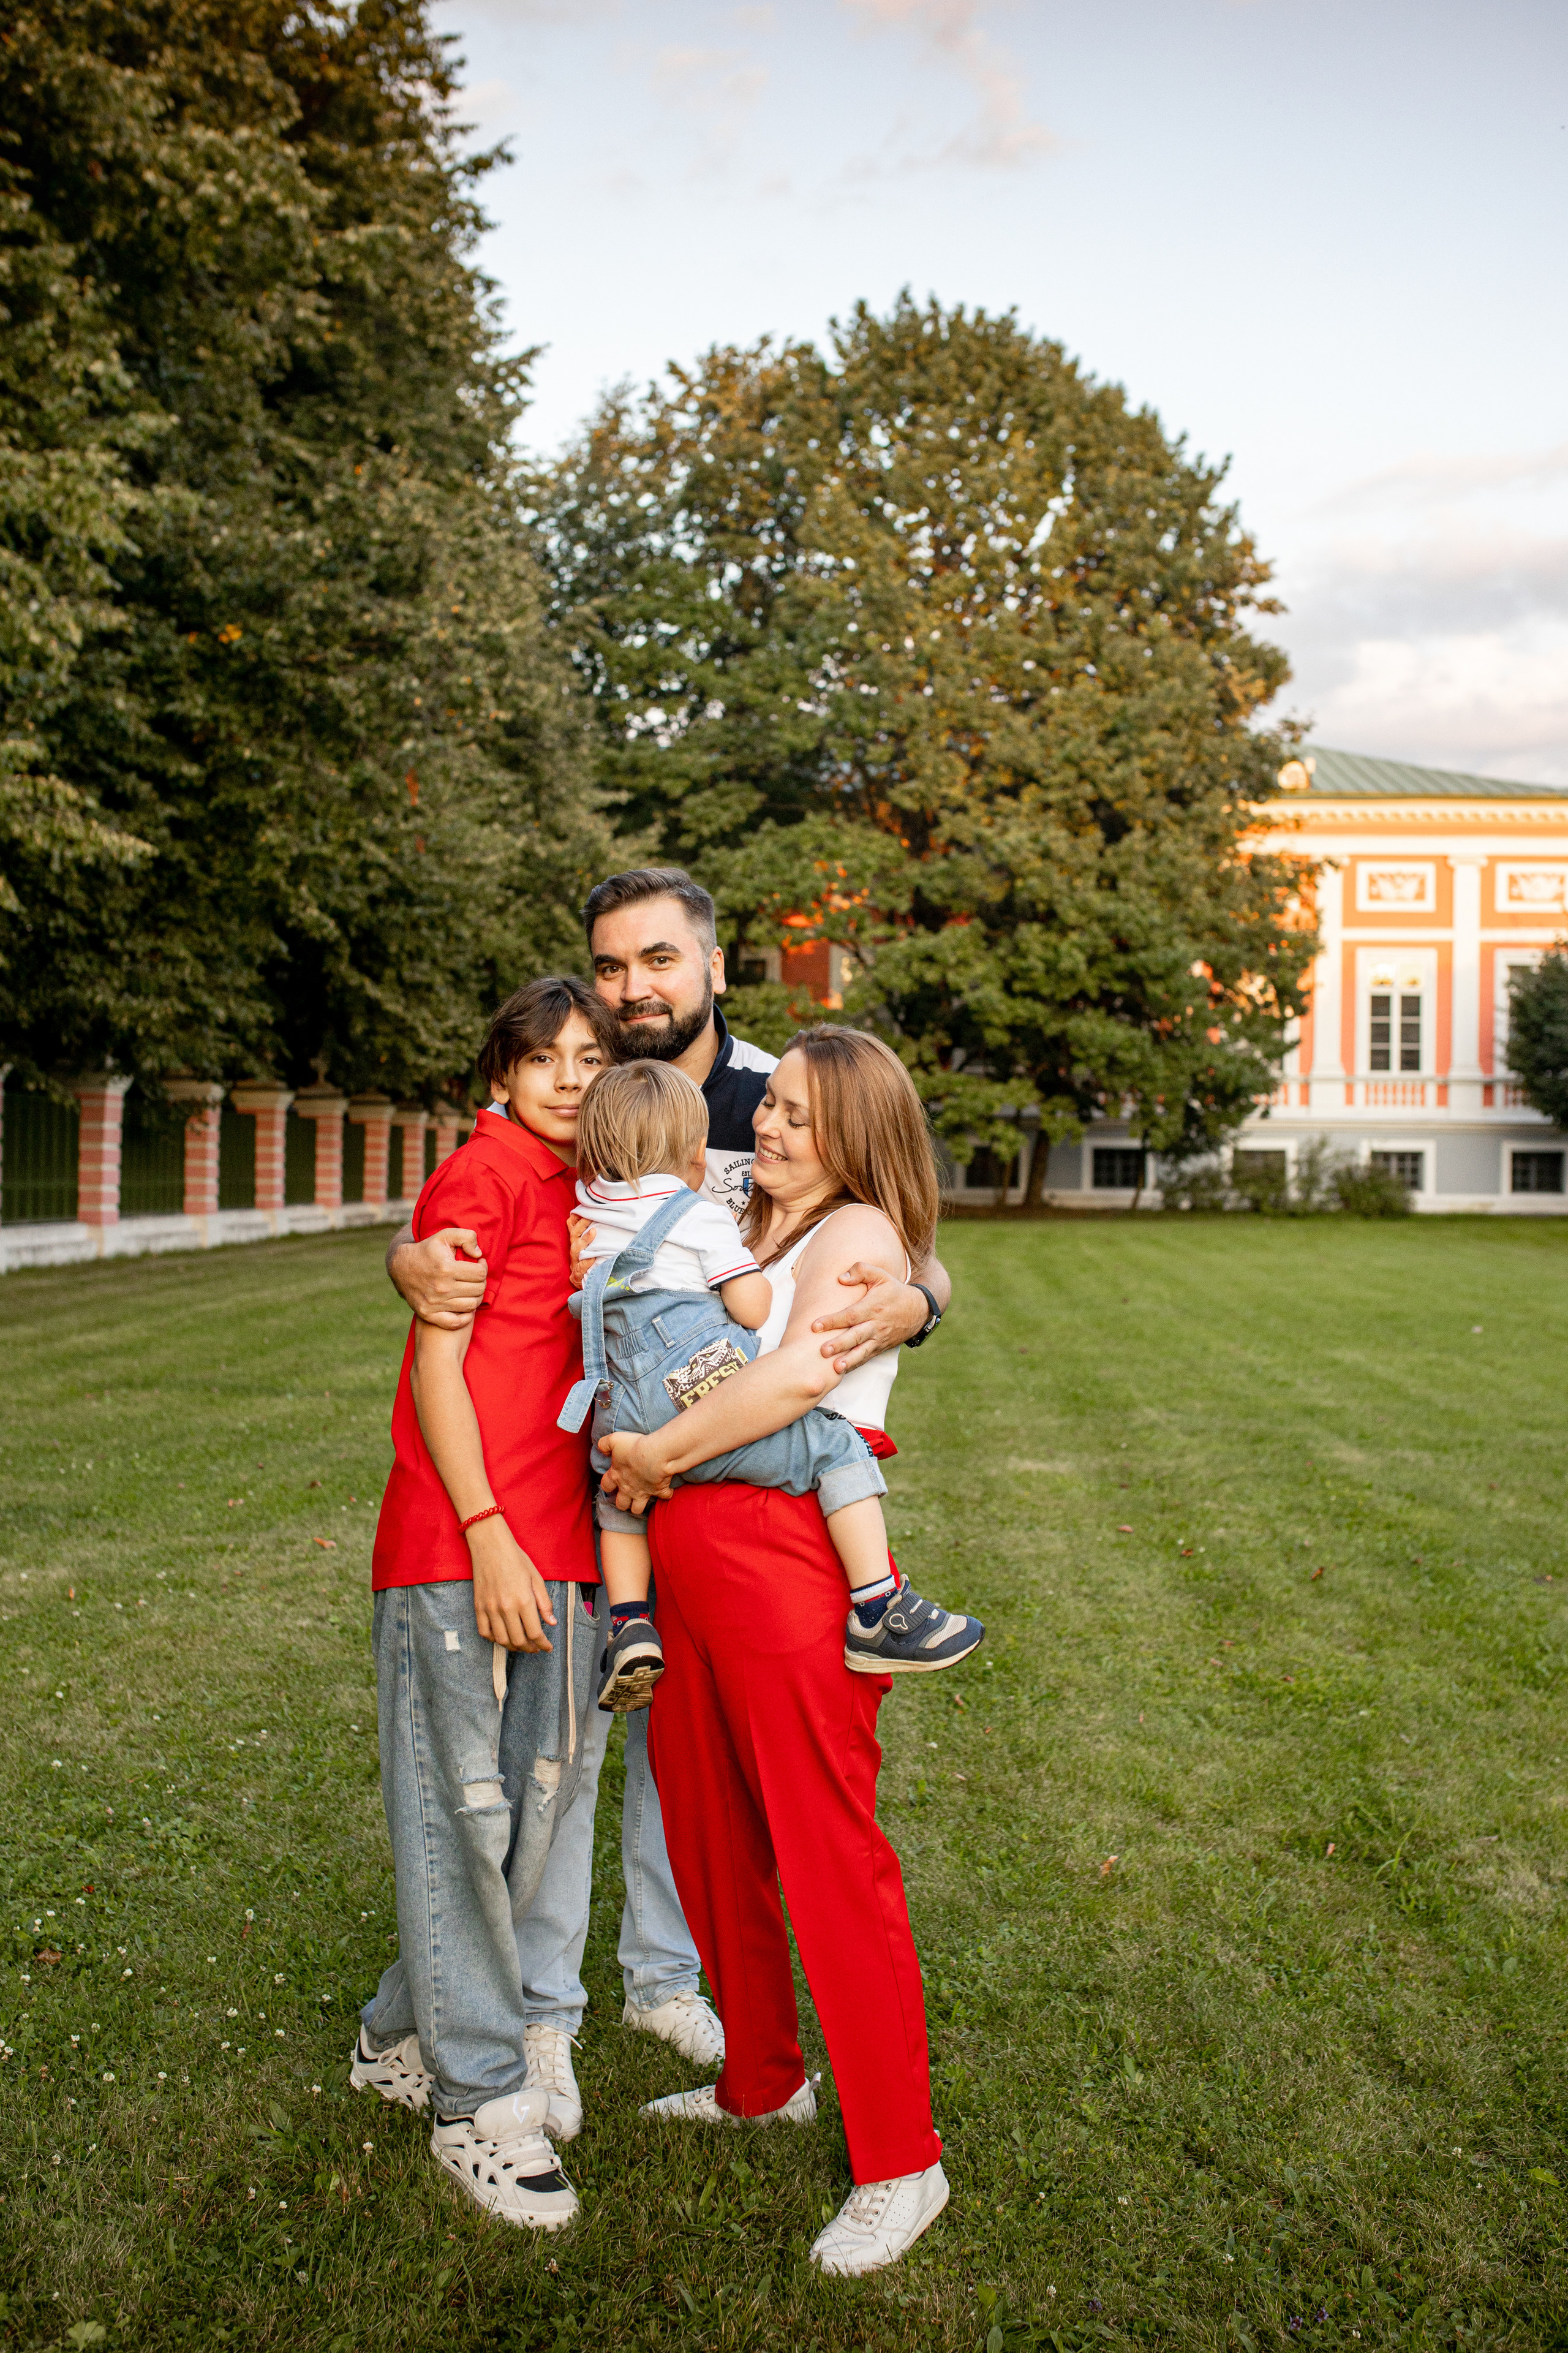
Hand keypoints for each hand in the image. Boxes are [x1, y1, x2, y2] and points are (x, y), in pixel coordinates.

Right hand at [390, 1229, 486, 1326]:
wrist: (400, 1267)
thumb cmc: (427, 1250)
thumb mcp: (445, 1235)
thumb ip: (466, 1236)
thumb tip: (479, 1254)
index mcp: (446, 1268)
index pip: (480, 1274)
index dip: (483, 1267)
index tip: (479, 1264)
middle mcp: (441, 1288)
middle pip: (478, 1290)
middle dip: (481, 1281)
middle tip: (475, 1277)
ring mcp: (434, 1303)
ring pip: (471, 1306)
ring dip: (475, 1297)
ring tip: (471, 1289)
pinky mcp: (428, 1314)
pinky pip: (455, 1323)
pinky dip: (464, 1318)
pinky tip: (465, 1307)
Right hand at [469, 1519, 555, 1651]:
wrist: (490, 1546)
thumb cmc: (516, 1558)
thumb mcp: (536, 1578)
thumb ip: (544, 1602)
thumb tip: (551, 1623)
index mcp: (523, 1600)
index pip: (535, 1633)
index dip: (543, 1644)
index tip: (547, 1647)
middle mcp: (506, 1607)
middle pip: (518, 1640)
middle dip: (530, 1648)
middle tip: (536, 1647)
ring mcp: (490, 1608)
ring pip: (501, 1640)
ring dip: (513, 1647)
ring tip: (521, 1644)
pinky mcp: (478, 1606)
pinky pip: (484, 1632)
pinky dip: (494, 1639)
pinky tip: (503, 1636)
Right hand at [566, 1212, 597, 1292]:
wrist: (589, 1290)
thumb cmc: (594, 1267)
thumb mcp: (595, 1250)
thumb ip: (596, 1238)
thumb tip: (606, 1221)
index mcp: (577, 1244)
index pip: (572, 1227)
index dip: (576, 1218)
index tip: (583, 1208)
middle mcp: (574, 1253)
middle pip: (574, 1235)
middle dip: (581, 1225)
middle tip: (591, 1216)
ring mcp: (574, 1265)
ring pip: (575, 1250)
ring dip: (584, 1240)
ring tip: (593, 1232)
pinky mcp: (577, 1277)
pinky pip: (580, 1269)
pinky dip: (586, 1263)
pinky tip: (592, 1258)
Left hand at [599, 1429, 674, 1514]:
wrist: (655, 1454)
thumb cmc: (634, 1446)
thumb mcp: (614, 1440)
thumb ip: (604, 1444)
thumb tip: (602, 1450)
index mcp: (616, 1476)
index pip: (606, 1486)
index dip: (607, 1485)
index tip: (611, 1482)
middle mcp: (628, 1488)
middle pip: (621, 1504)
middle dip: (622, 1502)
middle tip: (626, 1495)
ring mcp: (643, 1492)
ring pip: (637, 1509)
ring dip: (638, 1505)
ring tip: (641, 1499)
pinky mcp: (659, 1491)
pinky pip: (664, 1496)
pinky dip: (666, 1493)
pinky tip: (667, 1488)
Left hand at [810, 1262, 928, 1371]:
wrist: (918, 1310)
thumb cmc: (893, 1290)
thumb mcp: (881, 1275)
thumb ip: (861, 1271)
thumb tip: (841, 1278)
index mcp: (873, 1307)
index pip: (851, 1315)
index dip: (833, 1320)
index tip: (815, 1325)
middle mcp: (876, 1325)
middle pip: (856, 1336)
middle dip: (839, 1344)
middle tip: (823, 1351)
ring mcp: (879, 1338)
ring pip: (862, 1351)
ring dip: (849, 1360)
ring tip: (836, 1368)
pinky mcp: (880, 1347)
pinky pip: (867, 1357)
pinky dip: (856, 1364)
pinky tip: (842, 1371)